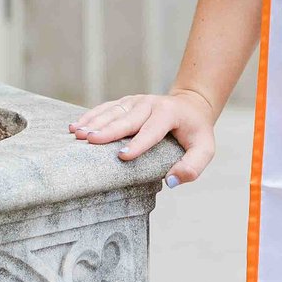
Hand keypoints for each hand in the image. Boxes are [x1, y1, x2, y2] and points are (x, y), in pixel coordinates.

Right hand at [68, 89, 215, 185]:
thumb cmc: (196, 132)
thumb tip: (172, 181)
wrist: (191, 104)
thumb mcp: (205, 149)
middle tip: (90, 141)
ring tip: (77, 134)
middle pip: (127, 119)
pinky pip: (106, 108)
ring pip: (113, 112)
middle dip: (108, 130)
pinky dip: (90, 116)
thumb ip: (193, 166)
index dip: (138, 143)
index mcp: (169, 114)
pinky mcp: (126, 102)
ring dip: (94, 122)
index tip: (123, 156)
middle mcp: (150, 104)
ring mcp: (136, 100)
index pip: (152, 130)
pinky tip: (76, 126)